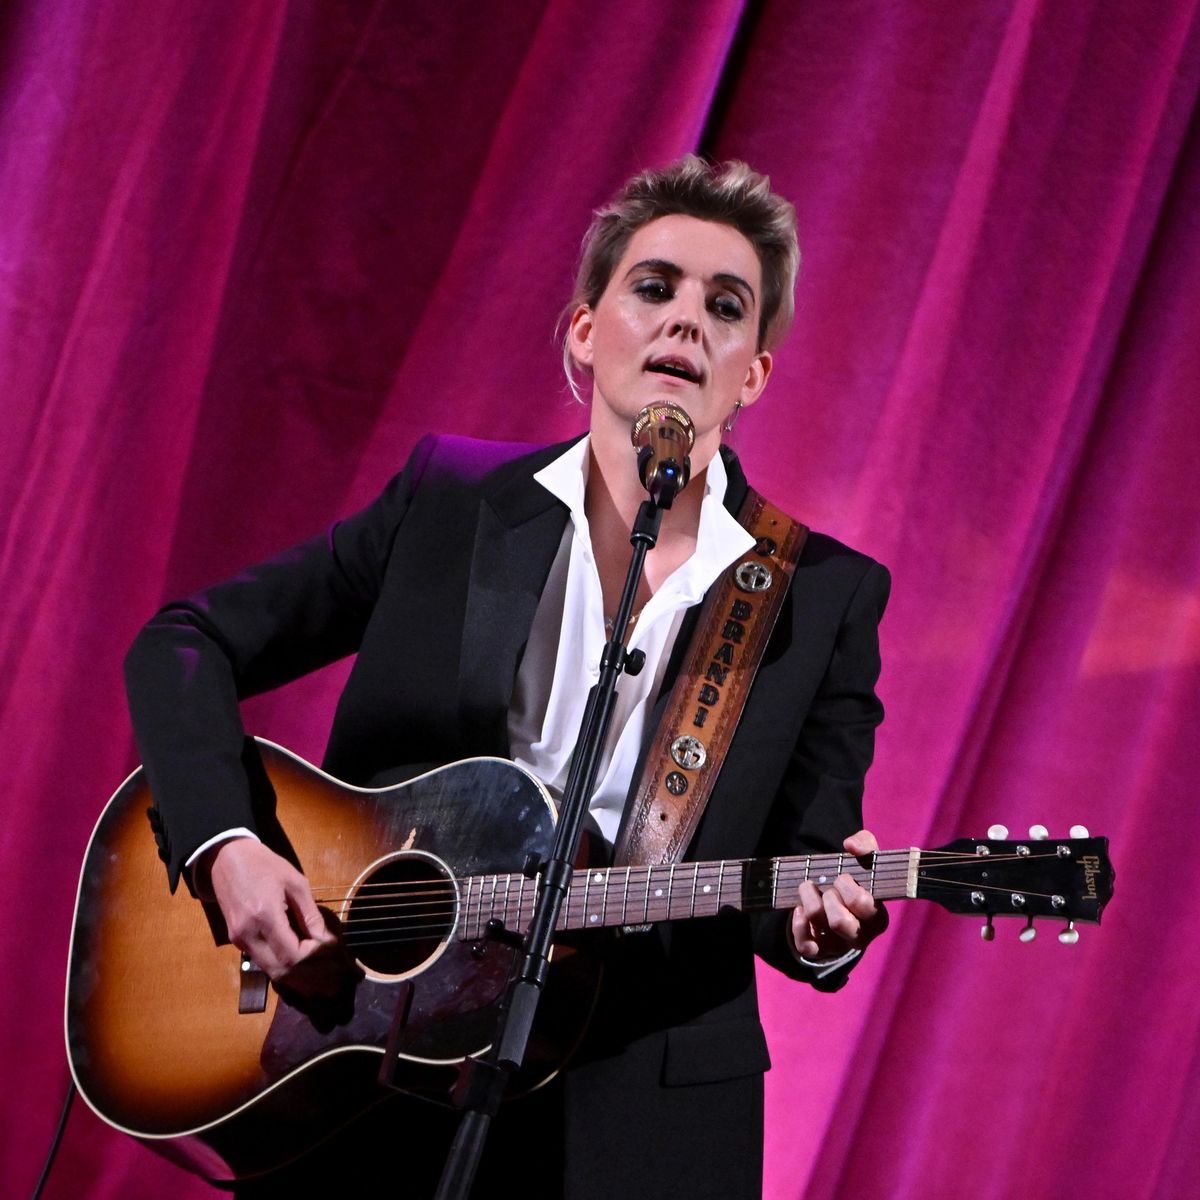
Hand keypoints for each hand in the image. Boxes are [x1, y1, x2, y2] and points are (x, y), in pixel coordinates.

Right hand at [198, 839, 346, 994]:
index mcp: (265, 915)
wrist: (227, 858)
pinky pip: (262, 962)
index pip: (292, 955)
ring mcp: (239, 940)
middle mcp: (248, 934)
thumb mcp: (295, 882)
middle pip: (280, 971)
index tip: (330, 951)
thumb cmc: (264, 865)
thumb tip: (324, 939)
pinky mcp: (236, 941)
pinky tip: (299, 964)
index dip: (313, 959)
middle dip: (307, 977)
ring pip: (270, 971)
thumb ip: (309, 913)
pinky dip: (282, 966)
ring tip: (319, 976)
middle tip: (330, 978)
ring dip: (295, 976)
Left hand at [789, 830, 888, 961]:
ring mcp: (839, 946)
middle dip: (829, 895)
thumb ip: (865, 845)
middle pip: (839, 921)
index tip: (843, 877)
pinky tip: (800, 909)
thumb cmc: (856, 880)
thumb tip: (851, 845)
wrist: (838, 900)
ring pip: (819, 924)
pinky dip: (798, 923)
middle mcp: (861, 936)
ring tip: (809, 887)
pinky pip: (805, 945)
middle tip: (828, 885)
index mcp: (877, 917)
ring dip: (809, 898)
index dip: (848, 886)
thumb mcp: (865, 860)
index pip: (863, 905)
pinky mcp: (819, 951)